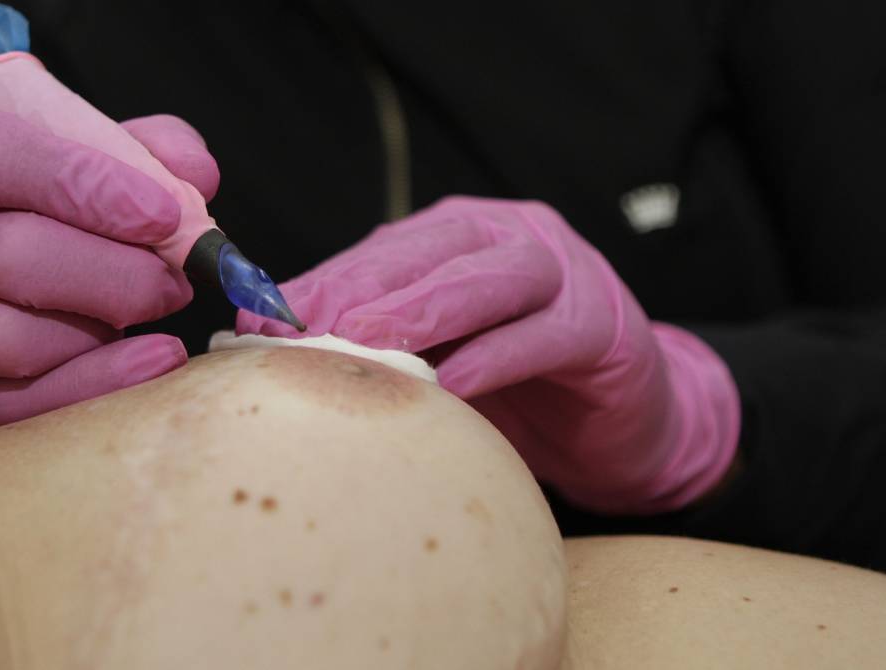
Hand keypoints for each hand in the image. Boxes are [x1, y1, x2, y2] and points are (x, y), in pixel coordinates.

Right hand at [0, 109, 219, 431]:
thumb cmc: (45, 212)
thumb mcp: (87, 159)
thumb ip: (144, 151)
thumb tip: (196, 175)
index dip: (86, 182)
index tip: (167, 212)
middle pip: (11, 254)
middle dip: (118, 269)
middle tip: (179, 274)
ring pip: (10, 336)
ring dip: (104, 325)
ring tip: (156, 306)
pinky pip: (23, 403)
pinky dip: (102, 381)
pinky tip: (156, 357)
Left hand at [237, 196, 739, 513]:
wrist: (624, 422)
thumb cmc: (516, 385)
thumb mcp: (441, 353)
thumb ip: (380, 340)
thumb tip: (276, 347)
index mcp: (461, 236)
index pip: (382, 250)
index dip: (321, 282)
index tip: (261, 321)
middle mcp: (511, 237)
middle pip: (431, 250)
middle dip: (361, 286)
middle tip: (304, 327)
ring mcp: (566, 274)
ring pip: (490, 278)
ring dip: (424, 310)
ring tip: (367, 343)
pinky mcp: (604, 326)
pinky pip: (543, 335)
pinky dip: (494, 358)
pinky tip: (452, 386)